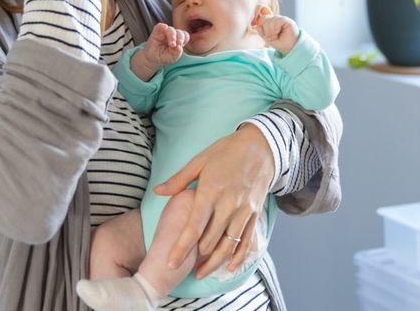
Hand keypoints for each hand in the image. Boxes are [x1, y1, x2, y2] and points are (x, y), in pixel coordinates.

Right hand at [131, 23, 188, 79]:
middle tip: (175, 45)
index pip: (185, 36)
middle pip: (179, 32)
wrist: (152, 59)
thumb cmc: (164, 57)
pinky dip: (162, 26)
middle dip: (179, 38)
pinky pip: (160, 26)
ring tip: (171, 44)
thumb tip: (179, 47)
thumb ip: (177, 53)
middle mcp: (172, 35)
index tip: (180, 46)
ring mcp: (164, 32)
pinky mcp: (156, 32)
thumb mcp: (172, 58)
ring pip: (171, 29)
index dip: (184, 39)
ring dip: (172, 35)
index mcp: (178, 40)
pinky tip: (164, 28)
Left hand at [154, 124, 273, 278]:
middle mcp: (228, 205)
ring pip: (228, 246)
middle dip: (194, 258)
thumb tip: (158, 191)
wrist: (262, 146)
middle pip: (209, 241)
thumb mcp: (200, 160)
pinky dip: (238, 258)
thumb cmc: (227, 151)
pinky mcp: (255, 214)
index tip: (170, 263)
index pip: (193, 228)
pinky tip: (228, 267)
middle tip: (181, 268)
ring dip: (213, 263)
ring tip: (200, 273)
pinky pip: (246, 242)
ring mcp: (244, 211)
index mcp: (210, 191)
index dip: (181, 248)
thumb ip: (179, 180)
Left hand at [254, 15, 298, 54]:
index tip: (267, 36)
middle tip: (273, 37)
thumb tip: (258, 21)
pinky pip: (277, 20)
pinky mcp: (286, 19)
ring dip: (271, 31)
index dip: (262, 28)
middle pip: (264, 20)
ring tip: (276, 36)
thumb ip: (261, 29)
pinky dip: (276, 28)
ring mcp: (280, 18)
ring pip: (270, 20)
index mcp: (269, 22)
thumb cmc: (279, 43)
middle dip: (267, 31)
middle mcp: (274, 19)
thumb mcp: (266, 37)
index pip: (260, 20)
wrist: (289, 47)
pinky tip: (279, 32)